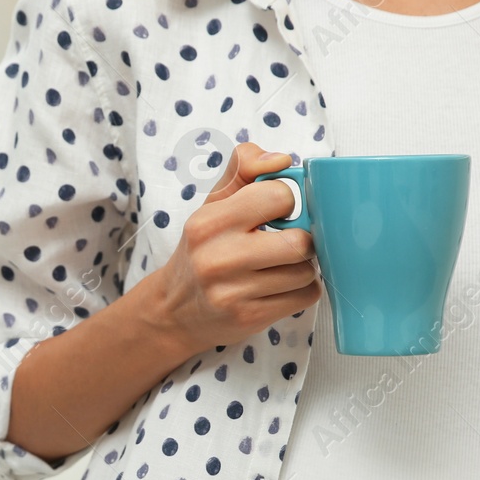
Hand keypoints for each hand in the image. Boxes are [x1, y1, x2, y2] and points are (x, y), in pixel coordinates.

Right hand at [145, 144, 320, 356]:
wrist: (173, 311)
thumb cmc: (202, 251)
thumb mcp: (212, 204)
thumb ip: (243, 168)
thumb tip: (280, 160)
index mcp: (209, 223)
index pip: (279, 196)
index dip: (286, 202)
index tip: (275, 213)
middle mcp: (218, 258)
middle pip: (300, 241)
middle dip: (302, 240)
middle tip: (286, 243)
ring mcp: (232, 293)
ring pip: (306, 271)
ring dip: (302, 268)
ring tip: (280, 267)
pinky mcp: (249, 318)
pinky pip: (305, 297)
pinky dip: (301, 291)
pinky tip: (280, 288)